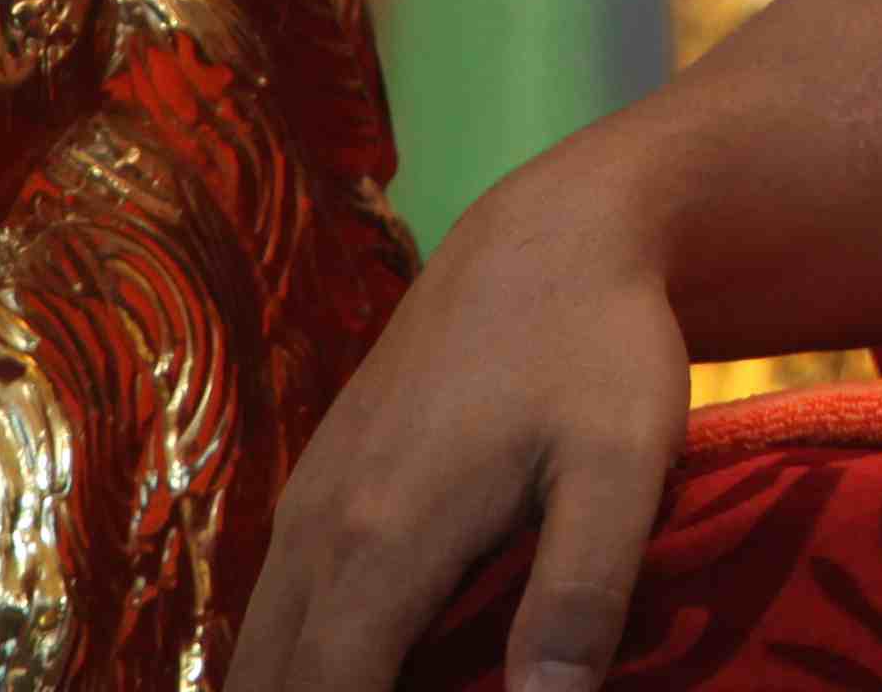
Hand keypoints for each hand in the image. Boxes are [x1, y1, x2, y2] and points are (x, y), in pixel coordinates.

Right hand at [236, 146, 693, 691]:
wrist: (551, 236)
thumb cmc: (598, 348)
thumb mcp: (623, 466)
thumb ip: (582, 594)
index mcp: (380, 546)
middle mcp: (315, 534)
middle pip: (269, 691)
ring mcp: (305, 506)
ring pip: (258, 656)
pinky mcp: (316, 487)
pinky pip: (275, 610)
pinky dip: (298, 664)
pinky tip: (365, 672)